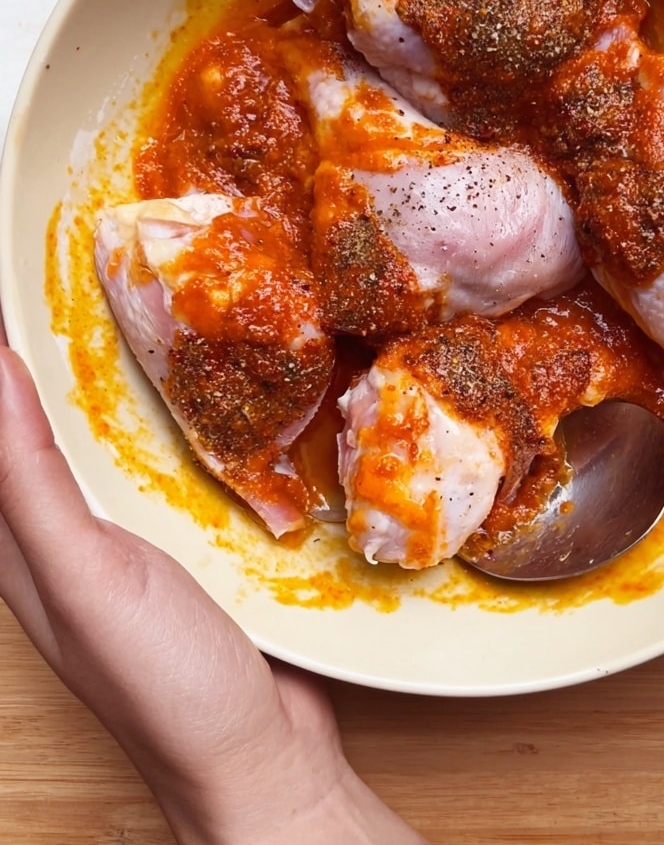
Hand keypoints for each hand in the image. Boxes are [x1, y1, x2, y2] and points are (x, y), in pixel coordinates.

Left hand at [0, 324, 426, 844]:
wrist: (260, 755)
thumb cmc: (167, 682)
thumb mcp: (86, 577)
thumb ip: (30, 481)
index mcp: (17, 547)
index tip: (12, 288)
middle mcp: (60, 538)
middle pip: (34, 428)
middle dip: (38, 361)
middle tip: (64, 285)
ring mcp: (122, 541)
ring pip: (96, 439)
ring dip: (99, 379)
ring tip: (120, 313)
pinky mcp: (178, 544)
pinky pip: (152, 464)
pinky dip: (157, 418)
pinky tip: (191, 390)